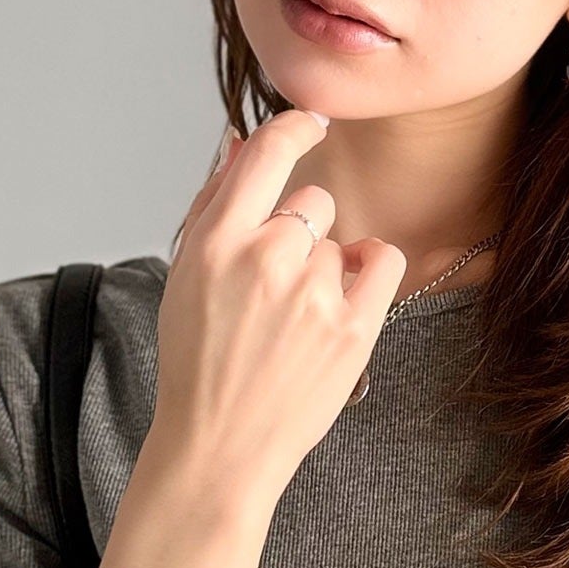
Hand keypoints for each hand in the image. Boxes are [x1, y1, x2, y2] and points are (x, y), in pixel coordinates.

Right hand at [151, 108, 406, 518]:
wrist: (220, 445)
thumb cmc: (198, 364)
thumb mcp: (185, 276)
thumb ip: (213, 203)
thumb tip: (240, 140)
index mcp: (217, 240)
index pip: (268, 152)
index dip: (295, 128)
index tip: (311, 122)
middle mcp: (267, 258)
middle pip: (312, 203)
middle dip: (301, 233)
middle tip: (276, 287)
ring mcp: (313, 294)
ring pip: (341, 240)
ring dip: (327, 266)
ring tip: (296, 317)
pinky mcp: (353, 329)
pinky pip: (383, 261)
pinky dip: (372, 266)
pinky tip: (351, 289)